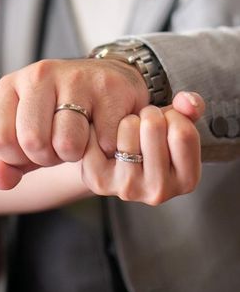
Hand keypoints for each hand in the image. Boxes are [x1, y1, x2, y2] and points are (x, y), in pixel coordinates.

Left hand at [0, 58, 148, 188]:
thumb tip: (0, 181)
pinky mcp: (109, 86)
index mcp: (10, 85)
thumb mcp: (27, 135)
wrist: (108, 81)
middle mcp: (39, 74)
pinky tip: (103, 132)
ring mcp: (75, 77)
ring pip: (67, 143)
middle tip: (59, 146)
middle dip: (47, 158)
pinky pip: (102, 142)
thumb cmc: (60, 116)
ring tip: (80, 140)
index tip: (31, 149)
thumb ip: (7, 162)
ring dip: (76, 155)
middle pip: (32, 141)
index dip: (16, 158)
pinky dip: (105, 149)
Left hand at [79, 92, 204, 204]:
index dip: (172, 116)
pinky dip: (101, 126)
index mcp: (186, 180)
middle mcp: (160, 190)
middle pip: (153, 125)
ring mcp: (128, 187)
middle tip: (143, 127)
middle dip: (147, 115)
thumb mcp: (176, 125)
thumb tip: (188, 101)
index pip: (183, 132)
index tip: (165, 124)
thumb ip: (190, 108)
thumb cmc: (149, 142)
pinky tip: (105, 137)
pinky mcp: (100, 180)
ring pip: (128, 125)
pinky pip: (101, 132)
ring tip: (126, 135)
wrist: (111, 162)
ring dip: (126, 120)